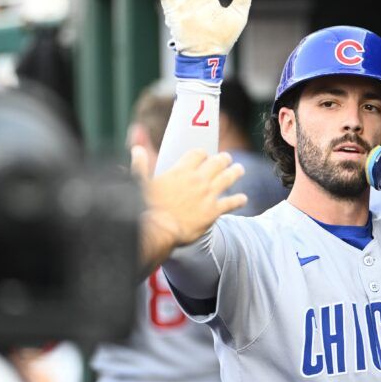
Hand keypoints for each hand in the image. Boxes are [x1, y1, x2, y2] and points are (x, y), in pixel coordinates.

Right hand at [132, 146, 246, 245]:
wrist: (157, 230)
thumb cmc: (146, 208)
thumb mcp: (140, 184)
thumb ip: (139, 166)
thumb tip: (137, 150)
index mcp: (181, 171)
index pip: (197, 154)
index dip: (202, 153)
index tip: (204, 154)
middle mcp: (198, 180)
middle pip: (217, 162)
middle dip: (223, 159)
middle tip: (227, 158)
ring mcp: (208, 195)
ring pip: (228, 178)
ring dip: (235, 172)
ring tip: (239, 169)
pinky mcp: (213, 211)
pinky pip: (231, 203)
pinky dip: (238, 200)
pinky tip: (243, 199)